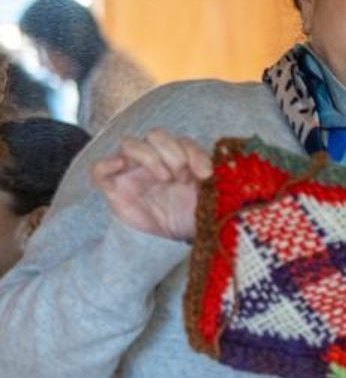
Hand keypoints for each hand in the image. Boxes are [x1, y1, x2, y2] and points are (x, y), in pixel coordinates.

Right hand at [91, 131, 207, 240]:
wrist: (170, 243)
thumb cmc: (190, 216)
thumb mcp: (207, 197)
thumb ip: (211, 179)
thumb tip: (214, 169)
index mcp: (175, 159)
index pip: (182, 141)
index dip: (194, 153)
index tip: (205, 174)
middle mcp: (152, 161)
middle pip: (155, 134)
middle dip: (173, 153)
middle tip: (183, 177)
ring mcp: (131, 172)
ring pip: (129, 143)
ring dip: (150, 156)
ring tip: (165, 179)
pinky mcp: (113, 188)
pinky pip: (99, 168)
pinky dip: (107, 163)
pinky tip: (122, 167)